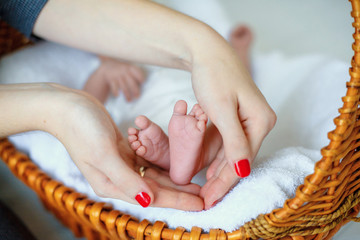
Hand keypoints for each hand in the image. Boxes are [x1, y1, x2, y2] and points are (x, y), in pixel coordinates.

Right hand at [42, 84, 202, 209]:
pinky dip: (164, 164)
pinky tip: (178, 165)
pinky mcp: (125, 151)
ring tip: (196, 185)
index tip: (200, 205)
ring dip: (175, 181)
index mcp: (113, 185)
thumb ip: (126, 180)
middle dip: (181, 194)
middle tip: (205, 197)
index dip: (178, 201)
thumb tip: (148, 201)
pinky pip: (149, 161)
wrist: (67, 107)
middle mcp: (119, 178)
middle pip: (157, 189)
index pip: (152, 197)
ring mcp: (122, 164)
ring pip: (155, 176)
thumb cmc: (81, 129)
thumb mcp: (104, 154)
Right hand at [84, 57, 145, 102]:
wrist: (109, 66)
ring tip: (129, 101)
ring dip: (127, 95)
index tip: (143, 83)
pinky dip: (115, 92)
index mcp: (130, 68)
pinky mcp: (112, 79)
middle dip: (135, 90)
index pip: (137, 72)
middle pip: (131, 82)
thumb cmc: (123, 70)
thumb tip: (143, 86)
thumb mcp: (129, 68)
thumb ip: (135, 75)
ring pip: (123, 87)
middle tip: (137, 97)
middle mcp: (124, 71)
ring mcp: (118, 75)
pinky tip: (117, 95)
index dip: (140, 77)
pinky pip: (114, 87)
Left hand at [192, 47, 275, 208]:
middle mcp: (259, 122)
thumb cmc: (214, 76)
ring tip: (205, 189)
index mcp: (261, 121)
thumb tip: (243, 169)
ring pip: (234, 152)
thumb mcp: (222, 109)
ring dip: (219, 171)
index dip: (225, 182)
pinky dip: (218, 156)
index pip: (243, 159)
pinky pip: (229, 142)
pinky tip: (209, 169)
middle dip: (221, 180)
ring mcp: (249, 119)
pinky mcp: (237, 116)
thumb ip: (234, 140)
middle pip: (240, 158)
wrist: (206, 51)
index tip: (209, 199)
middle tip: (205, 200)